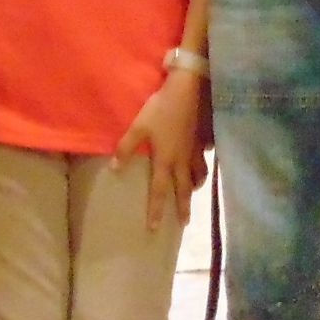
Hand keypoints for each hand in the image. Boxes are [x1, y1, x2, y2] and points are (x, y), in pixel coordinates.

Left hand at [113, 67, 209, 229]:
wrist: (188, 91)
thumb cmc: (161, 109)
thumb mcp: (139, 127)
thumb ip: (126, 148)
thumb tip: (114, 168)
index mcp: (165, 159)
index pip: (159, 190)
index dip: (156, 210)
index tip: (154, 228)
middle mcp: (182, 160)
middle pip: (184, 189)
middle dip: (184, 207)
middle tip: (185, 223)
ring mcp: (194, 150)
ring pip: (198, 175)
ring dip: (195, 186)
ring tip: (193, 192)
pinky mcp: (201, 139)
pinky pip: (204, 158)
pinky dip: (203, 165)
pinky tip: (202, 163)